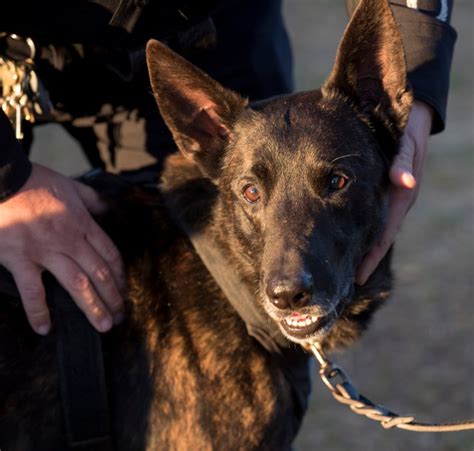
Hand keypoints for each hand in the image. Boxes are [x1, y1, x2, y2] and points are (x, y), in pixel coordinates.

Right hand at [0, 163, 124, 333]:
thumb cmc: (35, 182)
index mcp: (83, 224)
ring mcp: (46, 251)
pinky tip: (44, 329)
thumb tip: (106, 209)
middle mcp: (70, 240)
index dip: (120, 276)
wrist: (2, 179)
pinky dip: (38, 311)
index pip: (109, 255)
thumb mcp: (72, 186)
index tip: (125, 291)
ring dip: (92, 307)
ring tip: (104, 326)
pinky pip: (32, 290)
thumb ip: (91, 200)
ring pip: (77, 284)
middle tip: (120, 316)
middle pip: (99, 273)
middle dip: (113, 296)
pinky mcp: (20, 259)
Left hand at [356, 100, 432, 284]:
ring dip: (357, 247)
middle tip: (340, 279)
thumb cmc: (406, 131)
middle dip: (361, 260)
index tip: (356, 277)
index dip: (370, 258)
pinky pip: (368, 215)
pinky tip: (342, 236)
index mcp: (400, 197)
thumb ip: (403, 162)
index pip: (383, 235)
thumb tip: (406, 182)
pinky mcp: (381, 190)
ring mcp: (387, 198)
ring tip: (338, 264)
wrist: (411, 118)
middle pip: (375, 238)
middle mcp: (394, 202)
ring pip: (370, 228)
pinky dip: (357, 229)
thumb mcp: (406, 144)